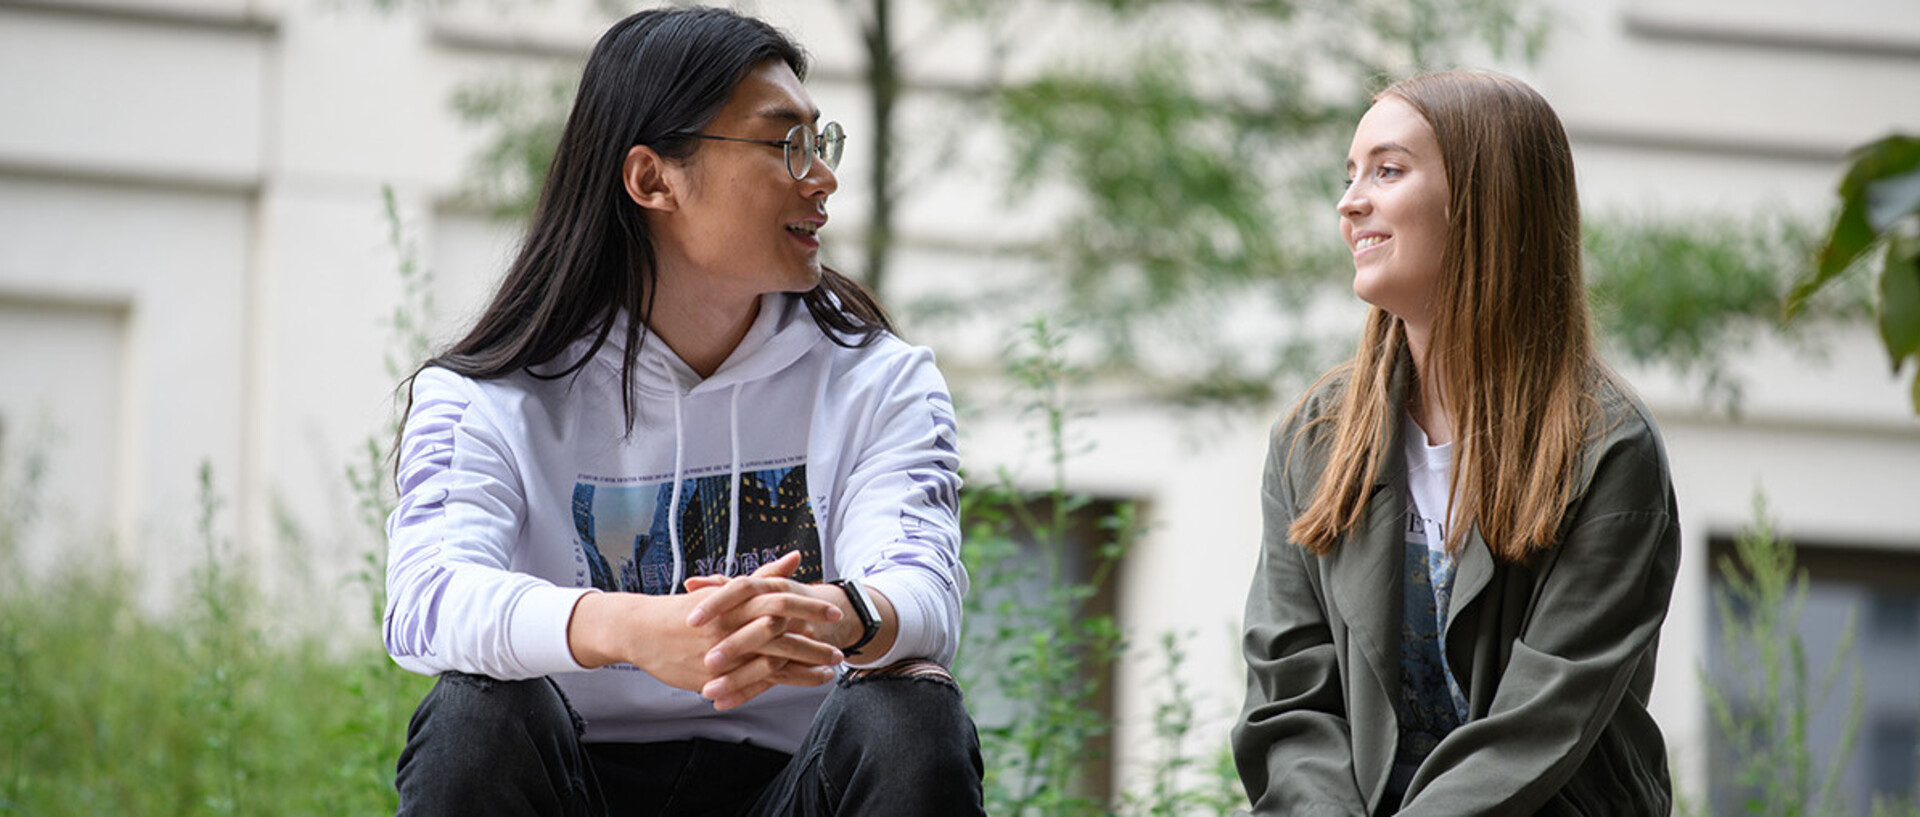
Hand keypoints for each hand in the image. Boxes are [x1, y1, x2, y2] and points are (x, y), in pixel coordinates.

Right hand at [565, 553, 841, 707]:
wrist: (642, 630)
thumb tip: (796, 557)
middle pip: (782, 635)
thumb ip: (764, 576)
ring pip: (771, 662)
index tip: (835, 615)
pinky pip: (751, 684)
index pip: (780, 602)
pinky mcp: (715, 676)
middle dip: (814, 644)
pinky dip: (777, 685)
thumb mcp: (726, 591)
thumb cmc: (687, 609)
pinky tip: (797, 686)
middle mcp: (732, 626)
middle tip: (840, 651)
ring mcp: (723, 653)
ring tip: (829, 671)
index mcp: (736, 602)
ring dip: (804, 668)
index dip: (809, 609)